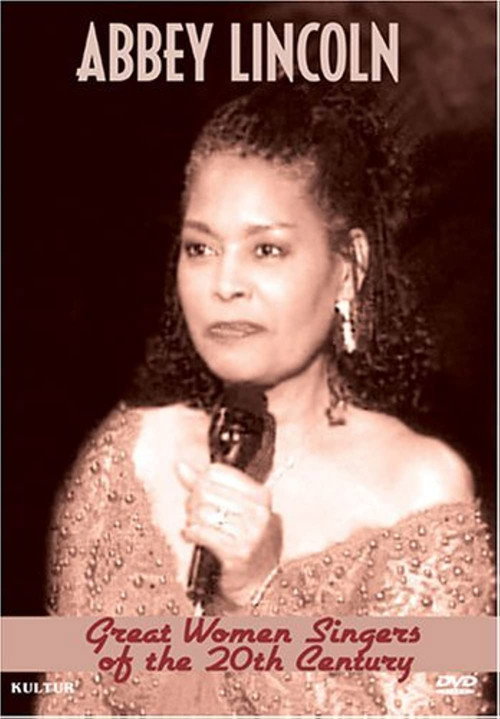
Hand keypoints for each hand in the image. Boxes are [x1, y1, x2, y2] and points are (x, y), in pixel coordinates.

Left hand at [177, 461, 281, 606]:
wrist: (257, 581)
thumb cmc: (243, 541)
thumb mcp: (231, 508)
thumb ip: (205, 485)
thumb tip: (181, 466)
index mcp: (260, 495)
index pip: (216, 473)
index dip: (200, 482)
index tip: (200, 493)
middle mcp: (258, 511)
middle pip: (205, 491)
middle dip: (193, 502)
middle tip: (195, 514)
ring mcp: (250, 533)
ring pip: (201, 512)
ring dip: (192, 520)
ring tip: (196, 527)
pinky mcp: (237, 552)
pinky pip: (202, 532)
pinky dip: (191, 533)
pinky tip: (193, 536)